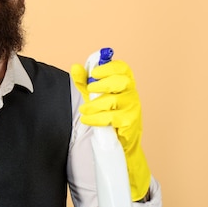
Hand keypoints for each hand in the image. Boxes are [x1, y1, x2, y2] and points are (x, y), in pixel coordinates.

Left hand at [70, 60, 150, 200]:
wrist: (119, 139)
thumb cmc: (107, 111)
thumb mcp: (94, 94)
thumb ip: (84, 80)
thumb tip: (75, 66)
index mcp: (125, 81)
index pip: (122, 67)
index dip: (108, 67)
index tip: (93, 72)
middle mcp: (131, 92)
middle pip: (121, 81)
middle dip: (103, 84)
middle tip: (89, 90)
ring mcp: (132, 108)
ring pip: (114, 101)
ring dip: (95, 105)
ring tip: (85, 110)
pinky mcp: (129, 123)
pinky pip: (112, 118)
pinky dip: (96, 119)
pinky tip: (88, 120)